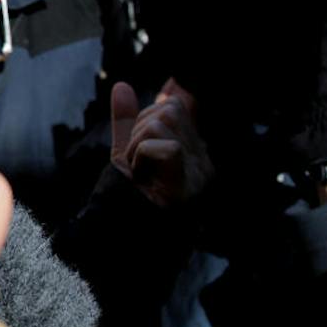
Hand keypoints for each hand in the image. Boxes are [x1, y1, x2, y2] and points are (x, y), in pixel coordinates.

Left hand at [109, 81, 212, 208]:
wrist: (127, 241)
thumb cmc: (131, 200)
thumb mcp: (127, 152)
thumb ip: (127, 120)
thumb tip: (122, 85)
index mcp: (194, 151)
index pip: (178, 105)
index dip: (155, 109)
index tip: (145, 134)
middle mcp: (204, 159)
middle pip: (168, 109)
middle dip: (139, 130)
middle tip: (137, 164)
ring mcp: (200, 171)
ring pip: (160, 123)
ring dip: (137, 146)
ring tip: (140, 173)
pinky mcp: (190, 182)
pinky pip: (160, 144)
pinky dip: (142, 157)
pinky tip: (143, 179)